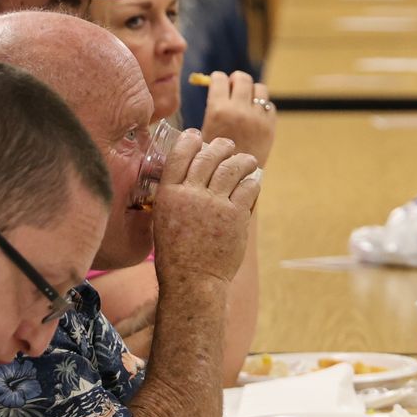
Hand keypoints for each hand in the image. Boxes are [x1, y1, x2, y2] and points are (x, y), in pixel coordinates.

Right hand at [152, 129, 261, 284]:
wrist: (192, 280)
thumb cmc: (176, 255)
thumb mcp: (163, 220)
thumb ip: (176, 196)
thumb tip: (190, 176)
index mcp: (169, 194)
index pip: (179, 155)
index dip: (190, 141)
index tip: (197, 136)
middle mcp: (191, 194)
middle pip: (209, 157)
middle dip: (221, 146)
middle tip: (227, 146)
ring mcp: (215, 204)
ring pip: (232, 168)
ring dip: (242, 160)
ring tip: (247, 160)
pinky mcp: (235, 216)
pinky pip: (248, 188)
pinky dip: (252, 182)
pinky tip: (253, 182)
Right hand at [201, 70, 276, 166]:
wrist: (232, 182)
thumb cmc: (211, 159)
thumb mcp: (202, 132)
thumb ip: (210, 108)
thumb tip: (214, 84)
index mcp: (218, 110)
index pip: (219, 79)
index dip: (217, 78)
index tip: (217, 81)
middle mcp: (240, 111)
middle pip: (242, 79)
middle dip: (236, 80)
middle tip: (232, 88)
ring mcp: (258, 118)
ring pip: (259, 89)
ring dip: (251, 91)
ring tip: (245, 101)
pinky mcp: (270, 127)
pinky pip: (269, 106)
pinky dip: (262, 107)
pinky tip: (254, 116)